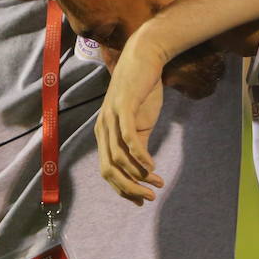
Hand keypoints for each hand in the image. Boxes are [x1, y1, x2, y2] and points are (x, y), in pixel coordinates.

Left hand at [96, 29, 167, 202]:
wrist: (144, 58)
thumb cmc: (142, 90)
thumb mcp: (140, 121)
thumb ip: (139, 143)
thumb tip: (143, 168)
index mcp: (104, 134)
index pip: (108, 171)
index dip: (123, 189)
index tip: (141, 200)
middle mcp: (102, 128)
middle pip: (109, 170)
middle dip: (129, 189)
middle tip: (149, 198)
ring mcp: (110, 118)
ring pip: (118, 159)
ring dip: (138, 176)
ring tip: (156, 183)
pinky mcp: (123, 108)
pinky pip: (128, 139)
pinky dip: (139, 157)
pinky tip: (152, 166)